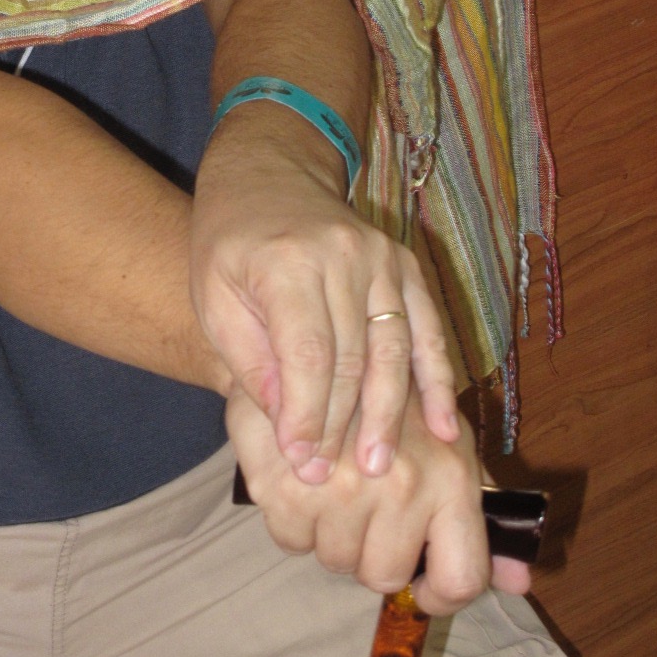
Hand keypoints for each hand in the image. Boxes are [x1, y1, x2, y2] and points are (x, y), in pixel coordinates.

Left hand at [192, 107, 459, 483]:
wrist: (266, 175)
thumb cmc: (228, 243)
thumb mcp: (213, 298)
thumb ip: (250, 358)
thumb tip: (288, 424)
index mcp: (288, 262)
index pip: (307, 354)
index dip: (306, 414)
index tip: (300, 463)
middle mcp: (343, 256)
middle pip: (353, 358)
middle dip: (341, 426)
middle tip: (331, 480)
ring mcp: (382, 258)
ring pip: (394, 350)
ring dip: (388, 416)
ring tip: (378, 469)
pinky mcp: (405, 265)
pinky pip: (428, 329)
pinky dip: (436, 380)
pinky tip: (443, 429)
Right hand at [226, 386, 530, 614]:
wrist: (312, 342)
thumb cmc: (392, 401)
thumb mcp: (448, 445)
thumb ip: (482, 515)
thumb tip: (520, 584)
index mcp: (449, 477)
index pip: (461, 577)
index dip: (439, 596)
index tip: (420, 585)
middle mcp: (400, 486)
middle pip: (384, 575)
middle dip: (372, 554)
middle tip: (366, 512)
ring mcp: (340, 490)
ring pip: (334, 560)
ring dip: (331, 535)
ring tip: (332, 487)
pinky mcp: (287, 486)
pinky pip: (290, 540)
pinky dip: (293, 520)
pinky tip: (302, 479)